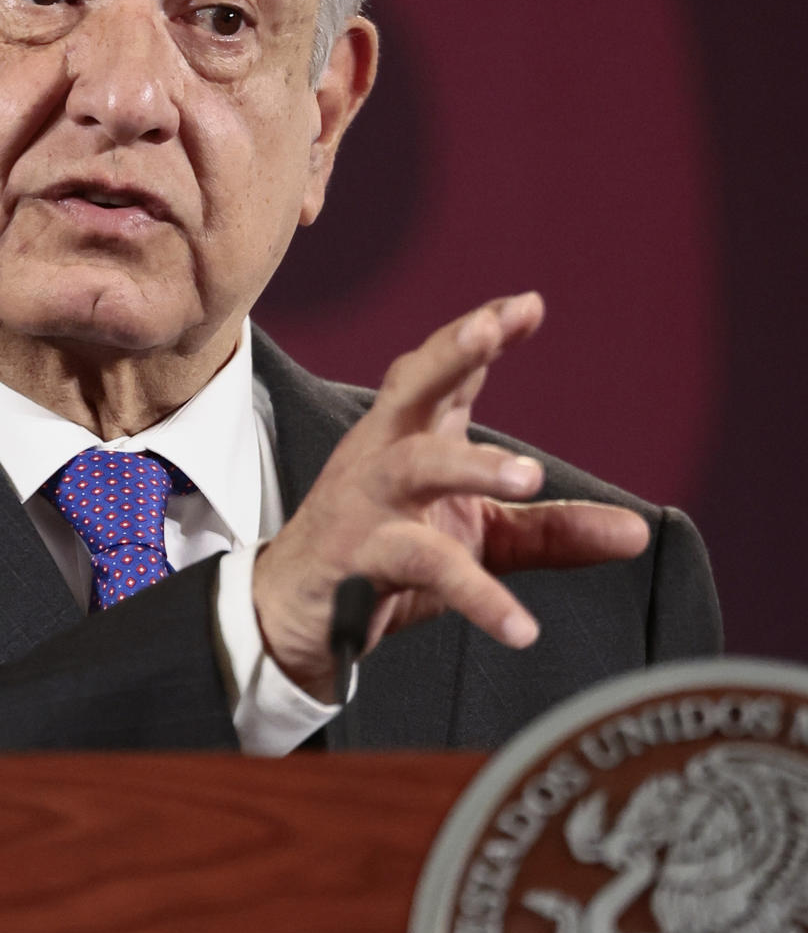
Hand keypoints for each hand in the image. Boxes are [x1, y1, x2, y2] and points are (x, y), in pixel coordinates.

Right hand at [253, 293, 649, 700]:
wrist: (296, 613)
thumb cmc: (384, 556)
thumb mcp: (478, 538)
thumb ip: (552, 529)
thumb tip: (637, 534)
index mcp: (408, 433)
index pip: (446, 369)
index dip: (484, 331)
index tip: (529, 305)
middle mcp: (383, 452)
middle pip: (412, 386)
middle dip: (450, 352)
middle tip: (490, 329)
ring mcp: (368, 501)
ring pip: (416, 465)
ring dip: (471, 464)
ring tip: (530, 476)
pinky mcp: (361, 556)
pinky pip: (426, 568)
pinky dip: (478, 598)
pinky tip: (521, 627)